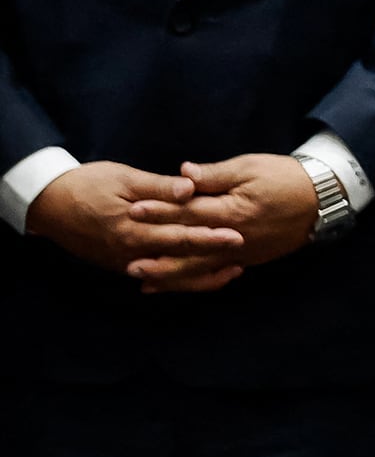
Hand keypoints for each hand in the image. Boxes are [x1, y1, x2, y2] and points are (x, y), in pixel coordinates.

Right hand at [23, 162, 244, 291]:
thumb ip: (159, 187)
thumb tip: (190, 189)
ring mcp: (125, 262)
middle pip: (179, 259)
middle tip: (244, 253)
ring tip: (231, 272)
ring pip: (169, 275)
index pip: (179, 236)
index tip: (237, 234)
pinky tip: (199, 275)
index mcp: (134, 229)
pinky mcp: (120, 264)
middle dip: (213, 257)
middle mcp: (131, 252)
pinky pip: (155, 276)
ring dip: (200, 275)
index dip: (210, 236)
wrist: (48, 203)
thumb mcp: (124, 178)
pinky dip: (178, 278)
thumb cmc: (88, 184)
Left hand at [125, 155, 318, 292]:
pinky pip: (218, 273)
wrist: (323, 198)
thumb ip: (215, 174)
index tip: (133, 210)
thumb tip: (183, 174)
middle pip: (190, 245)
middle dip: (157, 252)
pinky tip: (176, 285)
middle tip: (127, 260)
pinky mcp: (250, 258)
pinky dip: (196, 280)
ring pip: (201, 267)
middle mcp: (234, 236)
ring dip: (170, 274)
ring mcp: (242, 251)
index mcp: (232, 210)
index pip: (189, 211)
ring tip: (142, 280)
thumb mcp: (250, 167)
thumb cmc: (285, 177)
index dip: (160, 210)